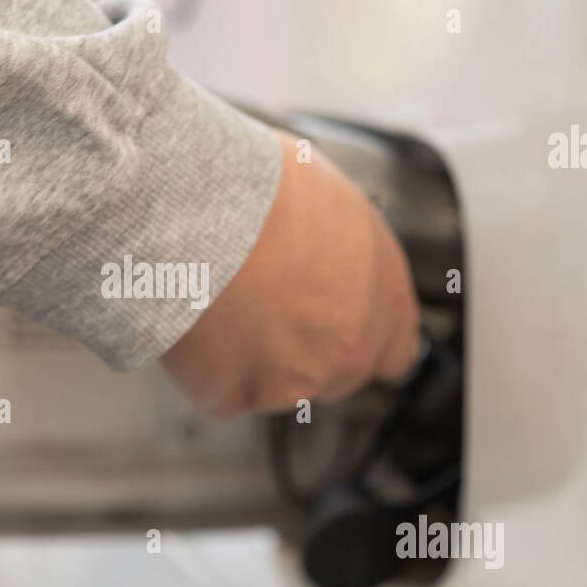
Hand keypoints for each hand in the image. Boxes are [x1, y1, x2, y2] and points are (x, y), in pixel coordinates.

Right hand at [161, 130, 420, 416]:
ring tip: (218, 298)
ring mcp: (294, 382)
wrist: (201, 214)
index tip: (332, 325)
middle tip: (262, 305)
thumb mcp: (329, 198)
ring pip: (274, 386)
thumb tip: (319, 241)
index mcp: (384, 297)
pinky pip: (218, 388)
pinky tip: (192, 319)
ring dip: (250, 355)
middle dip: (302, 350)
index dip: (359, 339)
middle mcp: (351, 349)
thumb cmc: (263, 190)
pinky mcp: (234, 397)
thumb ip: (339, 245)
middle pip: (333, 374)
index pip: (394, 351)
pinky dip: (203, 364)